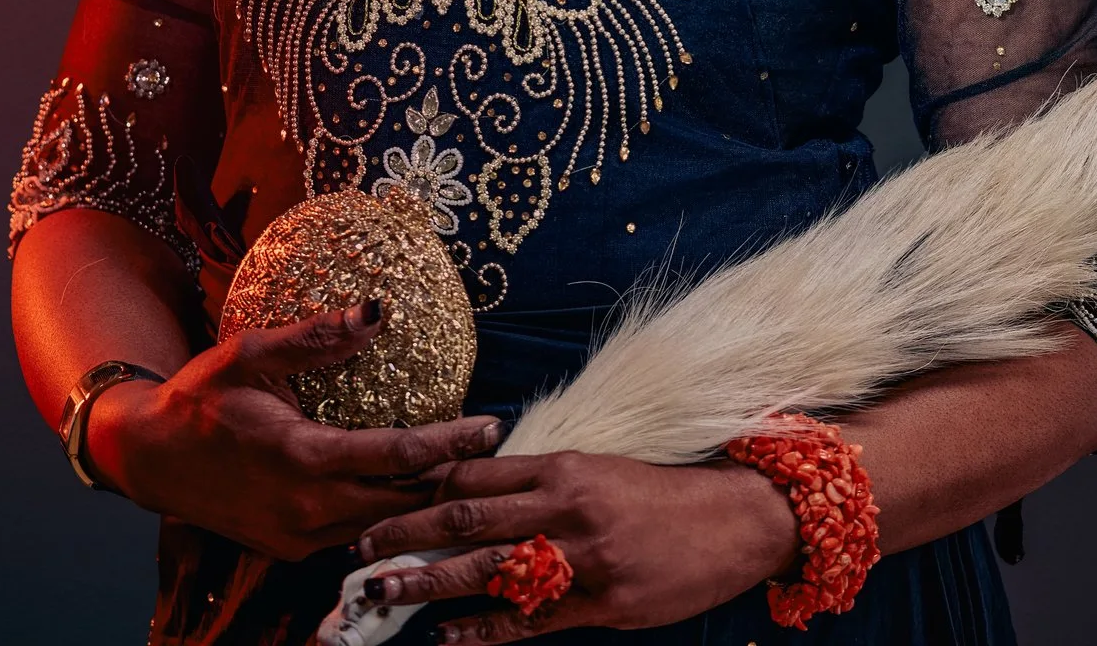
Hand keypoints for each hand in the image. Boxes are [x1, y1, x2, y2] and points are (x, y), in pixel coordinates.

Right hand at [86, 299, 503, 560]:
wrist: (148, 459)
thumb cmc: (199, 398)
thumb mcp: (249, 353)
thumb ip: (314, 336)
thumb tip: (376, 311)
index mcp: (303, 458)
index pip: (400, 455)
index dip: (452, 442)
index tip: (491, 424)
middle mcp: (308, 508)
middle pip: (404, 500)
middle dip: (453, 478)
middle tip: (495, 452)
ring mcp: (300, 536)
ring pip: (383, 523)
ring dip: (424, 501)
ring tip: (467, 471)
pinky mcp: (291, 547)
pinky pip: (355, 533)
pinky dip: (388, 514)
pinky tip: (411, 491)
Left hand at [354, 450, 800, 640]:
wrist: (738, 519)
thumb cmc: (666, 495)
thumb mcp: (602, 472)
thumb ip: (547, 484)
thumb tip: (486, 491)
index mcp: (564, 467)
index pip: (475, 472)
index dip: (422, 487)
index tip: (382, 497)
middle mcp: (565, 506)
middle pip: (465, 517)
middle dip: (405, 533)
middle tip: (359, 546)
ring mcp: (583, 557)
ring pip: (487, 569)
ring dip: (429, 582)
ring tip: (384, 592)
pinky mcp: (603, 602)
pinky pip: (531, 619)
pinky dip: (485, 629)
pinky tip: (450, 636)